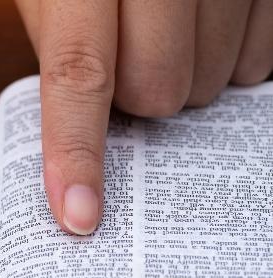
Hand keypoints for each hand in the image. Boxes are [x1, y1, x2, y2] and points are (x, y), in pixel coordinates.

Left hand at [15, 0, 272, 233]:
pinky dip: (231, 58)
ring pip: (213, 81)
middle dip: (137, 97)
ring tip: (166, 29)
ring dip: (185, 76)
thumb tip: (83, 137)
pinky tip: (208, 24)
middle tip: (126, 58)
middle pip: (158, 90)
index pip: (81, 73)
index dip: (77, 151)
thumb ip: (62, 47)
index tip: (77, 216)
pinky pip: (261, 59)